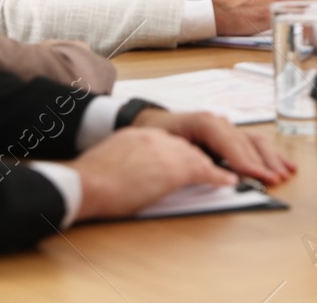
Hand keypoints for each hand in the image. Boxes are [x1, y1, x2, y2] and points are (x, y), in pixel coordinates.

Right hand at [70, 127, 234, 221]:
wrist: (87, 182)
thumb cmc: (90, 179)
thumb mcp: (110, 158)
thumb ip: (126, 157)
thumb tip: (128, 169)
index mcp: (141, 135)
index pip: (171, 143)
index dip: (182, 156)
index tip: (190, 163)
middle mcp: (158, 138)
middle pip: (189, 148)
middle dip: (203, 160)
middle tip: (214, 170)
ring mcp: (167, 151)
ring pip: (199, 157)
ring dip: (214, 168)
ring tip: (226, 176)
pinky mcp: (174, 169)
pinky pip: (205, 171)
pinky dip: (218, 176)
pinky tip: (229, 181)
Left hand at [133, 109, 295, 185]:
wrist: (154, 125)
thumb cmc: (160, 136)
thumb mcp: (169, 147)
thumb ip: (191, 159)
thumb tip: (213, 174)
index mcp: (204, 122)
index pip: (229, 142)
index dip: (244, 160)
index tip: (256, 175)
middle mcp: (220, 123)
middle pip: (246, 143)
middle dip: (262, 163)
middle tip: (274, 180)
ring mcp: (227, 128)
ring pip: (255, 142)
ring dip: (271, 158)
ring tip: (285, 173)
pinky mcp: (231, 136)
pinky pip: (254, 143)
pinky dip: (269, 155)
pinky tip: (283, 164)